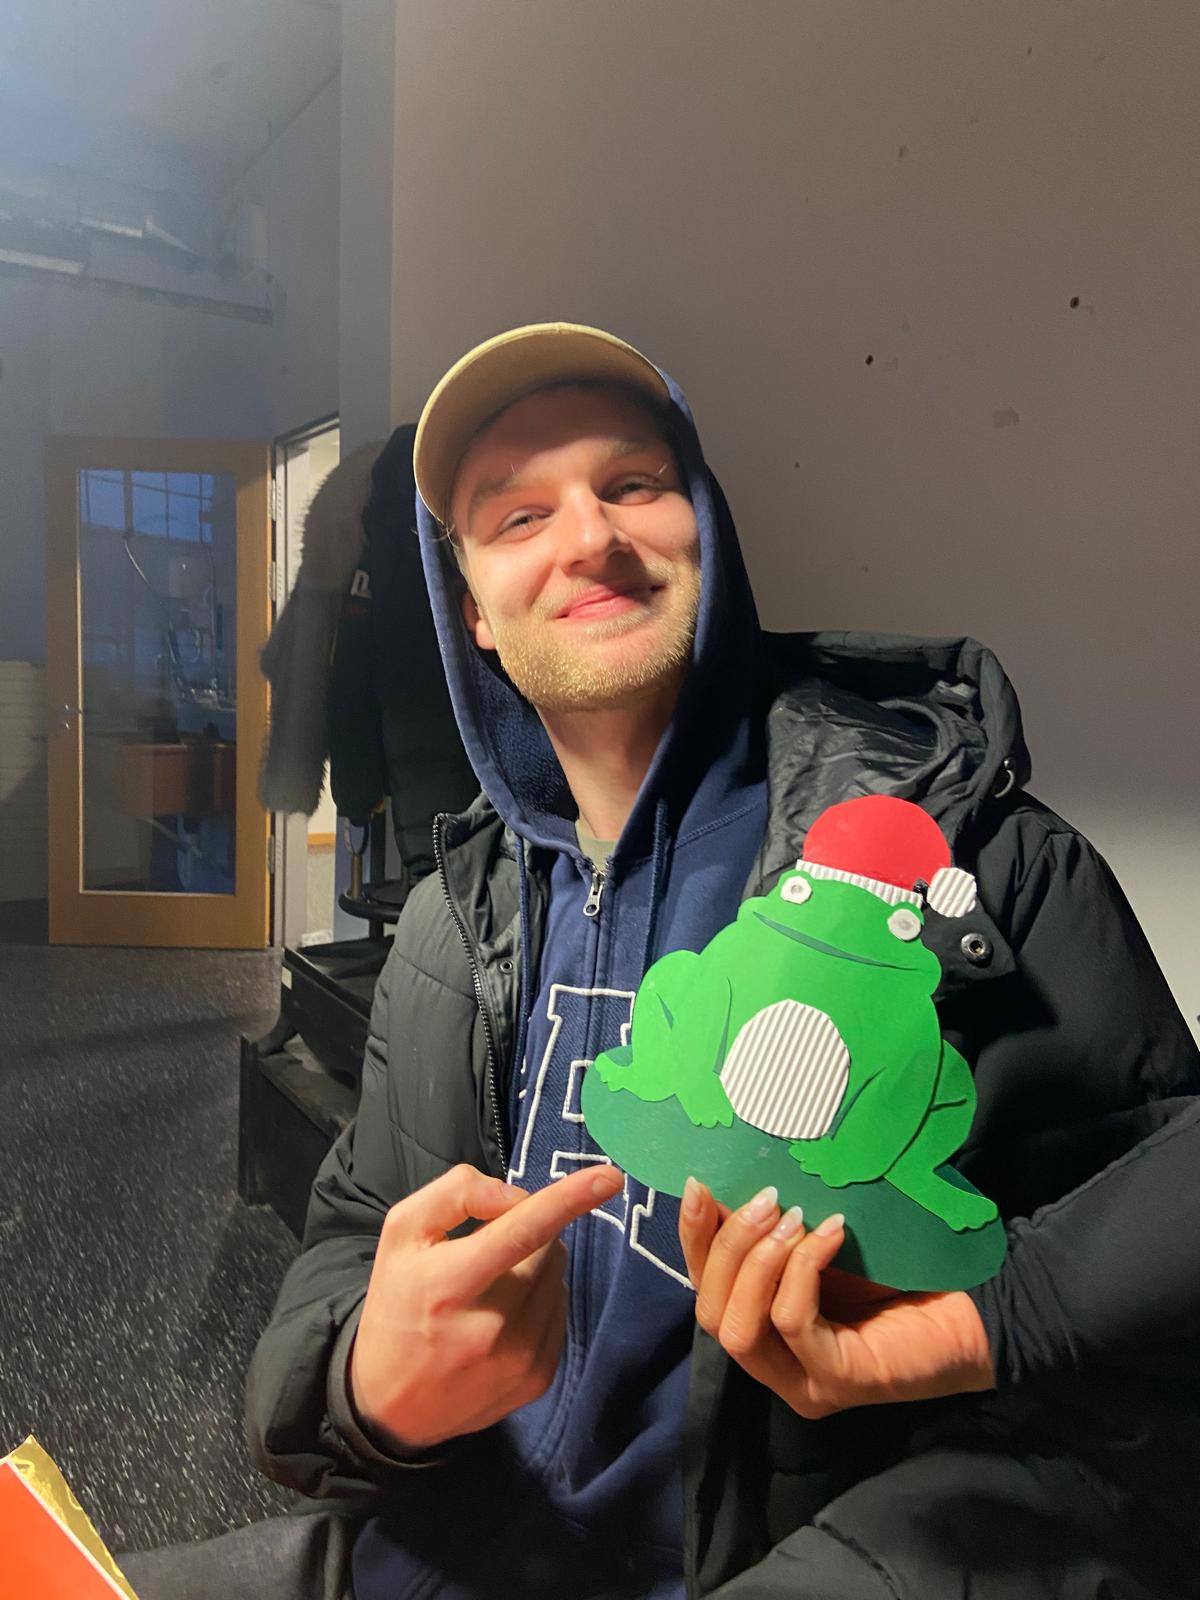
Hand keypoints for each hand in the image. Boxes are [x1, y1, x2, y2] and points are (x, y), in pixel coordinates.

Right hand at [350, 1162, 623, 1449]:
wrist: (390, 1404)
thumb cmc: (397, 1305)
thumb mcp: (402, 1235)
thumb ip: (456, 1195)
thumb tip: (516, 1196)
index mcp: (451, 1284)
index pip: (521, 1232)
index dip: (568, 1199)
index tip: (610, 1176)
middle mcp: (492, 1326)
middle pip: (547, 1248)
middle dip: (529, 1234)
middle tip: (487, 1251)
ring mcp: (520, 1358)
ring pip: (559, 1277)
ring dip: (536, 1267)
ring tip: (491, 1287)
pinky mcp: (539, 1379)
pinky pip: (560, 1311)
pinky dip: (540, 1301)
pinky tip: (504, 1317)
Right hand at [678, 1179, 994, 1418]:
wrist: (975, 1307)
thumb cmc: (898, 1272)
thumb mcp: (820, 1246)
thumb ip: (776, 1232)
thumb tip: (726, 1182)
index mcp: (763, 1332)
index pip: (703, 1292)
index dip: (693, 1239)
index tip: (700, 1184)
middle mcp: (774, 1367)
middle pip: (710, 1314)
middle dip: (728, 1247)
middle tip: (767, 1197)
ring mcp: (803, 1381)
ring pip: (739, 1328)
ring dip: (757, 1261)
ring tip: (794, 1216)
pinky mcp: (837, 1380)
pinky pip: (792, 1321)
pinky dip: (803, 1269)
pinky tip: (833, 1233)